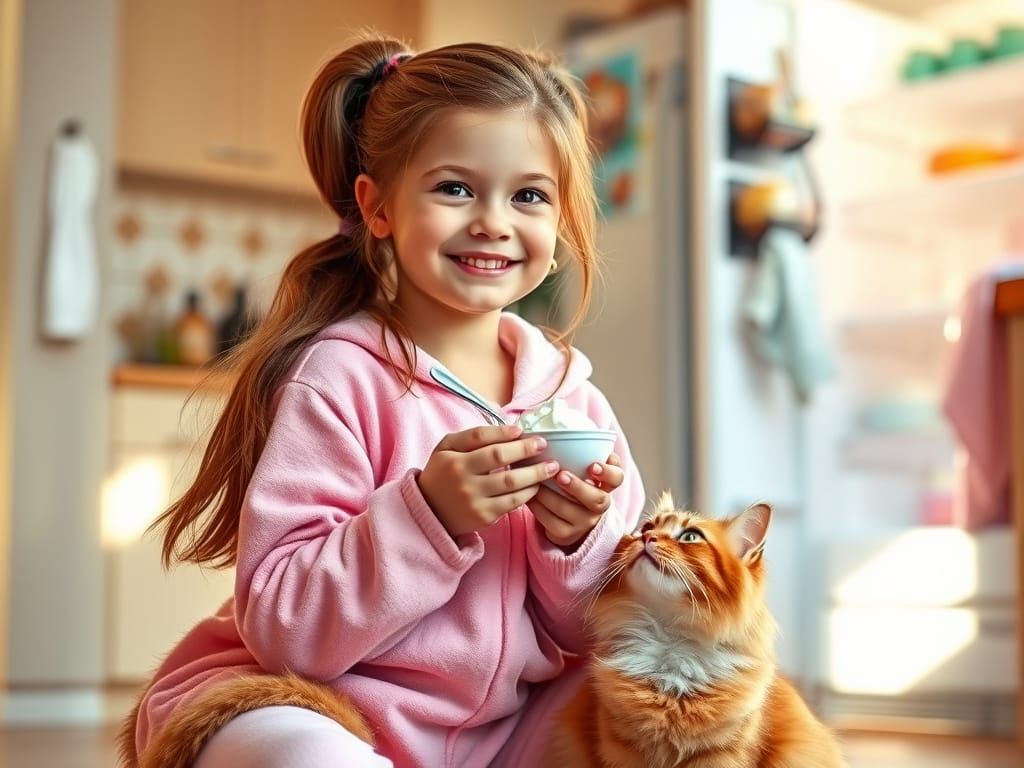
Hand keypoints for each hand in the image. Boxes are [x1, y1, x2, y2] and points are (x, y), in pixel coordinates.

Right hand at [418, 424, 560, 538]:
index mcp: (454, 460)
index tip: (523, 431)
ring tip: (551, 467)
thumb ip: (474, 436)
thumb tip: (512, 430)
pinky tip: (537, 485)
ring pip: (512, 484)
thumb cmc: (444, 472)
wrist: (431, 511)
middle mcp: (464, 480)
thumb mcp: (447, 448)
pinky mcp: (485, 517)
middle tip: (543, 445)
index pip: (482, 438)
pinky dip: (529, 493)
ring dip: (535, 474)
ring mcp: (475, 501)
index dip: (505, 433)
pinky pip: (513, 503)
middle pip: (501, 460)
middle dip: (526, 450)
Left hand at [529, 453, 624, 549]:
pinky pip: (549, 521)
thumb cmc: (570, 485)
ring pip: (568, 510)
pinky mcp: (566, 535)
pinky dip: (537, 506)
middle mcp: (599, 505)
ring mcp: (584, 523)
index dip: (608, 472)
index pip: (617, 478)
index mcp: (605, 485)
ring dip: (549, 494)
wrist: (564, 520)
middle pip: (598, 500)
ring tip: (535, 480)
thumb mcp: (578, 469)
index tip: (593, 465)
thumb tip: (556, 425)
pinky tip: (528, 494)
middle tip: (560, 475)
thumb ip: (577, 453)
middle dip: (578, 487)